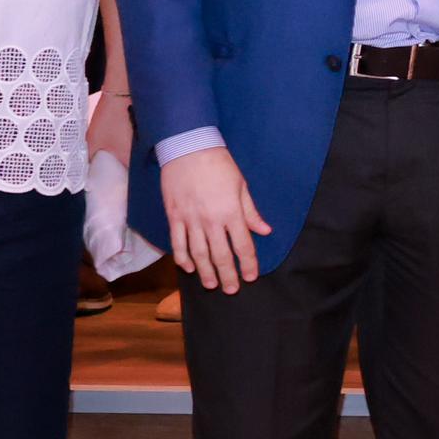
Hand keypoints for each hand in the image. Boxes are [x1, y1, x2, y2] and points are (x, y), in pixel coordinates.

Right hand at [160, 142, 270, 292]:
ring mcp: (191, 219)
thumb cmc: (219, 165)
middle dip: (228, 275)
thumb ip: (251, 212)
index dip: (248, 264)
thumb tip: (264, 230)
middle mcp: (211, 220)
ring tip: (211, 285)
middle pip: (221, 255)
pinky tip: (188, 268)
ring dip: (205, 272)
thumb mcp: (241, 185)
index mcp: (231, 212)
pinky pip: (178, 243)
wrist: (188, 148)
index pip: (243, 245)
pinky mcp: (174, 216)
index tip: (251, 276)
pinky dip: (182, 258)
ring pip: (198, 253)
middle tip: (231, 290)